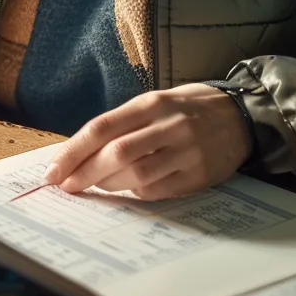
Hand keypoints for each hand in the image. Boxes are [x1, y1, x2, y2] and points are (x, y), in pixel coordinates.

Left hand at [43, 84, 251, 199]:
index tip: (53, 171)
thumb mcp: (155, 103)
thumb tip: (78, 153)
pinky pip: (158, 190)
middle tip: (66, 185)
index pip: (102, 127)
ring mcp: (186, 151)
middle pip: (116, 152)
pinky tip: (129, 188)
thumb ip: (121, 124)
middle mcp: (169, 125)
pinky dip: (136, 192)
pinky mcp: (199, 174)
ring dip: (108, 185)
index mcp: (151, 103)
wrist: (242, 115)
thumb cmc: (187, 109)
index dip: (73, 151)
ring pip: (136, 174)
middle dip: (84, 172)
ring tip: (95, 187)